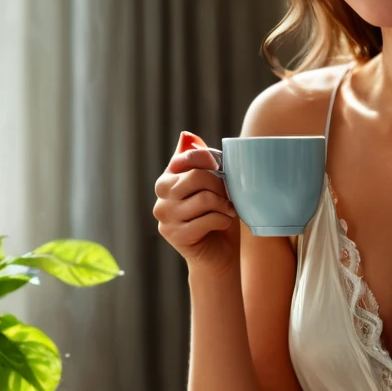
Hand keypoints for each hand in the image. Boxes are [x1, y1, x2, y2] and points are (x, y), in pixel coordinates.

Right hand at [153, 131, 239, 275]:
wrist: (218, 254)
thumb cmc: (217, 215)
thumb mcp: (213, 185)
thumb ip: (200, 161)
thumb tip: (187, 136)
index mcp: (168, 178)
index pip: (185, 158)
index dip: (207, 159)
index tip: (221, 167)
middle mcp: (161, 195)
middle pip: (197, 177)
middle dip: (221, 186)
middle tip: (229, 196)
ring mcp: (165, 216)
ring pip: (204, 199)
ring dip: (225, 205)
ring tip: (229, 210)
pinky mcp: (174, 235)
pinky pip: (207, 219)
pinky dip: (223, 220)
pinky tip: (223, 223)